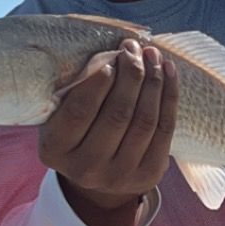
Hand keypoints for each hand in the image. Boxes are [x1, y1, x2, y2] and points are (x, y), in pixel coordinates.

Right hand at [39, 40, 178, 225]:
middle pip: (117, 114)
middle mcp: (86, 169)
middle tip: (134, 48)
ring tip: (153, 55)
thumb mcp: (60, 114)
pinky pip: (165, 129)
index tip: (111, 56)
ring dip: (152, 81)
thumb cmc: (76, 130)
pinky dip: (169, 96)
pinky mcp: (148, 175)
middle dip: (130, 74)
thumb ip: (74, 90)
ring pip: (144, 121)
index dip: (98, 80)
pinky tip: (168, 72)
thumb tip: (111, 51)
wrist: (97, 175)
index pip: (79, 111)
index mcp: (55, 150)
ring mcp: (119, 176)